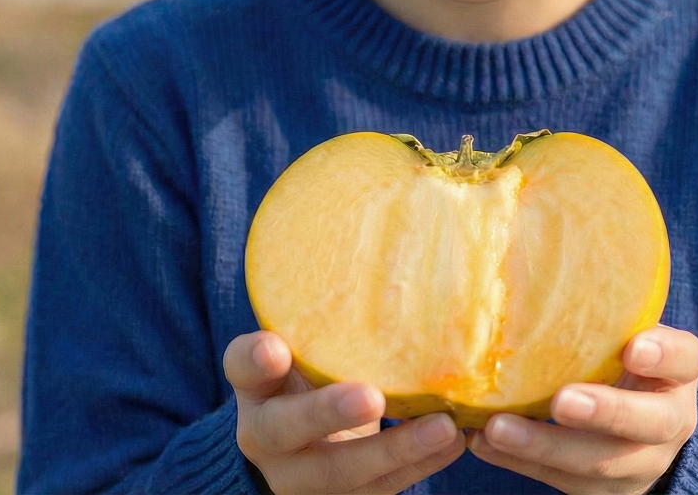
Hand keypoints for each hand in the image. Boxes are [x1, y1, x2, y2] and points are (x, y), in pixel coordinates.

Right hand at [224, 331, 465, 493]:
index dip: (254, 358)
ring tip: (444, 427)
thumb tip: (387, 228)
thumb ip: (327, 312)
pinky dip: (420, 465)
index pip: (242, 366)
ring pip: (340, 473)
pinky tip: (454, 440)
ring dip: (396, 449)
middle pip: (286, 428)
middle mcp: (267, 433)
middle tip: (371, 396)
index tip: (274, 347)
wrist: (302, 441)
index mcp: (256, 383)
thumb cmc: (316, 363)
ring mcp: (299, 475)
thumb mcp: (307, 340)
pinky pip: (378, 490)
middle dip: (329, 414)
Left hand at [468, 326, 697, 493]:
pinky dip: (518, 463)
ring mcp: (638, 463)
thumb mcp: (625, 327)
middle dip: (601, 413)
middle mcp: (668, 421)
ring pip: (597, 463)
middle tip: (560, 401)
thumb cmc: (617, 350)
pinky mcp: (603, 490)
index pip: (685, 358)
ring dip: (543, 446)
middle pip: (644, 422)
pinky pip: (561, 482)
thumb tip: (531, 249)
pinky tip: (483, 441)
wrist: (638, 421)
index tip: (634, 348)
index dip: (664, 354)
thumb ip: (601, 307)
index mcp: (678, 371)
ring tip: (497, 428)